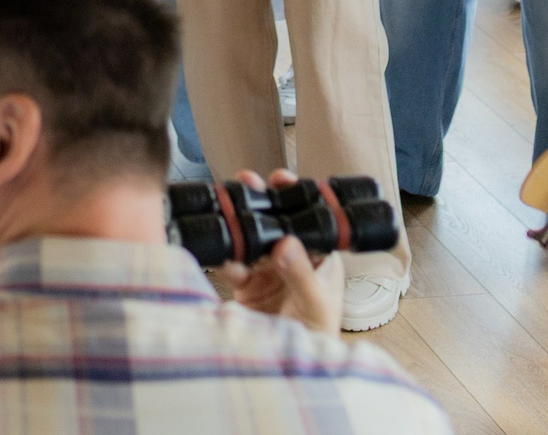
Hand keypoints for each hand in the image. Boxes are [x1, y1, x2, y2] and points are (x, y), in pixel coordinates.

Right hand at [210, 170, 343, 337]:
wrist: (291, 368)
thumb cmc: (319, 338)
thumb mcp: (316, 304)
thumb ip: (302, 274)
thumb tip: (286, 243)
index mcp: (320, 258)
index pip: (309, 220)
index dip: (296, 196)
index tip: (282, 178)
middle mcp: (293, 258)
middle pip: (276, 223)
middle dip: (261, 202)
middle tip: (247, 181)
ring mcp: (268, 270)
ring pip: (252, 239)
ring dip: (241, 226)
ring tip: (230, 212)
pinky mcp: (247, 286)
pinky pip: (234, 265)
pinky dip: (228, 260)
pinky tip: (227, 260)